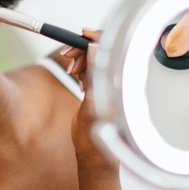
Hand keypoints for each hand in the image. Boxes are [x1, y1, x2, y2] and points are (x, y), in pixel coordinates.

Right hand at [65, 29, 106, 165]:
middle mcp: (116, 81)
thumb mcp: (92, 101)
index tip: (80, 35)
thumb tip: (95, 46)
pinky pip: (91, 71)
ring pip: (93, 60)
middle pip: (100, 51)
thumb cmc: (97, 135)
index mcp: (119, 83)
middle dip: (82, 51)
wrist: (94, 154)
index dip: (95, 37)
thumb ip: (94, 73)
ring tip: (74, 76)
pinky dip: (82, 71)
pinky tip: (78, 81)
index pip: (111, 48)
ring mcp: (109, 85)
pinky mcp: (102, 90)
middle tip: (69, 61)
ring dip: (80, 62)